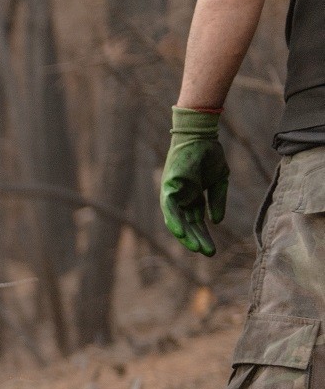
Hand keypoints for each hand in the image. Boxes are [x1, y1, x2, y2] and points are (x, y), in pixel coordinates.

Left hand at [161, 107, 229, 256]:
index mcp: (192, 197)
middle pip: (187, 223)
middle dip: (197, 239)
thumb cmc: (209, 155)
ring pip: (177, 219)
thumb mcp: (219, 181)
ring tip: (196, 248)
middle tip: (208, 252)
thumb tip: (216, 221)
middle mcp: (181, 197)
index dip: (203, 235)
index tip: (211, 249)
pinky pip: (169, 206)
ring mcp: (174, 192)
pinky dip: (174, 219)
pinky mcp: (169, 185)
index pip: (196, 221)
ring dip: (186, 234)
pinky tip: (180, 232)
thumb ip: (217, 200)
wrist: (203, 135)